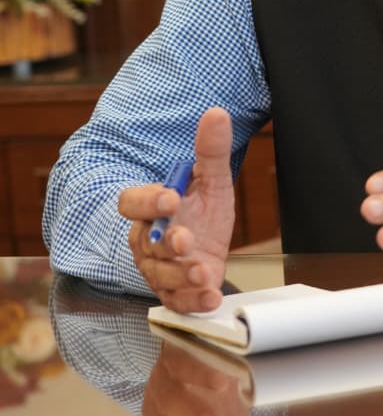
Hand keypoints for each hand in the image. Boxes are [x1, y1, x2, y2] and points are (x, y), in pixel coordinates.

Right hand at [119, 107, 235, 311]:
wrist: (210, 248)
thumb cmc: (202, 213)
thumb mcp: (212, 182)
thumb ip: (211, 151)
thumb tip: (217, 113)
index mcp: (149, 209)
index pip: (131, 202)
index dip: (147, 200)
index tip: (170, 196)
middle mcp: (147, 241)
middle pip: (146, 243)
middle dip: (167, 242)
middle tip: (186, 239)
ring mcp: (159, 269)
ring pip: (161, 275)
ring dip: (181, 274)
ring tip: (202, 270)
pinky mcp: (175, 293)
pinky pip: (177, 302)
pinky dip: (194, 302)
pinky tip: (210, 297)